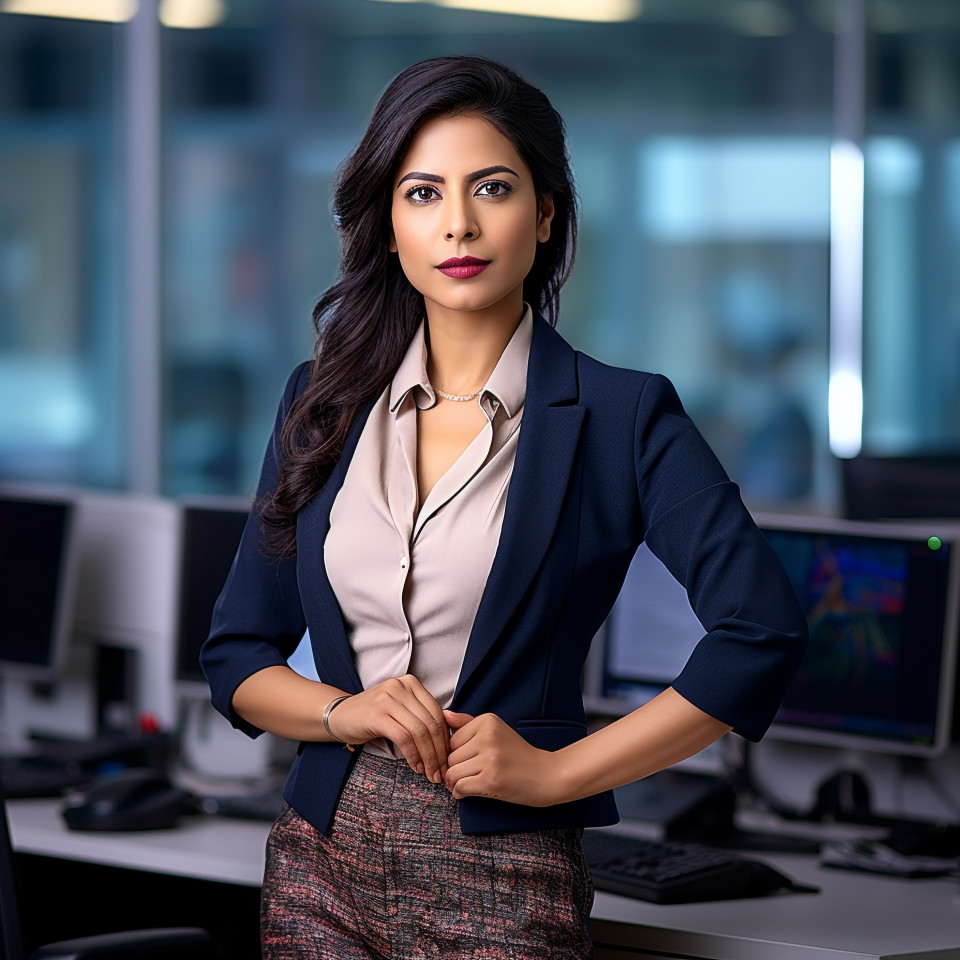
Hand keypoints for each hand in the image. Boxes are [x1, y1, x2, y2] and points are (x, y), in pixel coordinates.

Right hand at [326, 675, 448, 782]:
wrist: (339, 716)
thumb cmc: (373, 717)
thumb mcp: (401, 711)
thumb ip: (421, 717)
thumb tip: (450, 741)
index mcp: (411, 683)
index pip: (437, 713)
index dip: (445, 739)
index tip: (448, 759)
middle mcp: (401, 686)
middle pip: (430, 723)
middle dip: (439, 752)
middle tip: (441, 772)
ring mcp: (388, 698)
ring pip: (419, 731)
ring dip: (428, 757)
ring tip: (430, 773)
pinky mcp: (377, 714)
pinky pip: (404, 738)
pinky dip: (413, 756)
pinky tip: (415, 767)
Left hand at [442, 711, 563, 806]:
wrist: (546, 774)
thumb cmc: (519, 755)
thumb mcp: (496, 731)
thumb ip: (467, 723)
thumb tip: (444, 715)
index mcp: (487, 721)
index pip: (452, 740)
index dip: (456, 754)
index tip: (468, 762)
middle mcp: (487, 736)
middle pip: (451, 757)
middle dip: (455, 769)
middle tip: (469, 775)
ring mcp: (489, 758)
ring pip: (453, 773)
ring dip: (456, 783)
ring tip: (468, 783)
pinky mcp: (490, 779)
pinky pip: (460, 787)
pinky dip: (459, 793)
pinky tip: (469, 792)